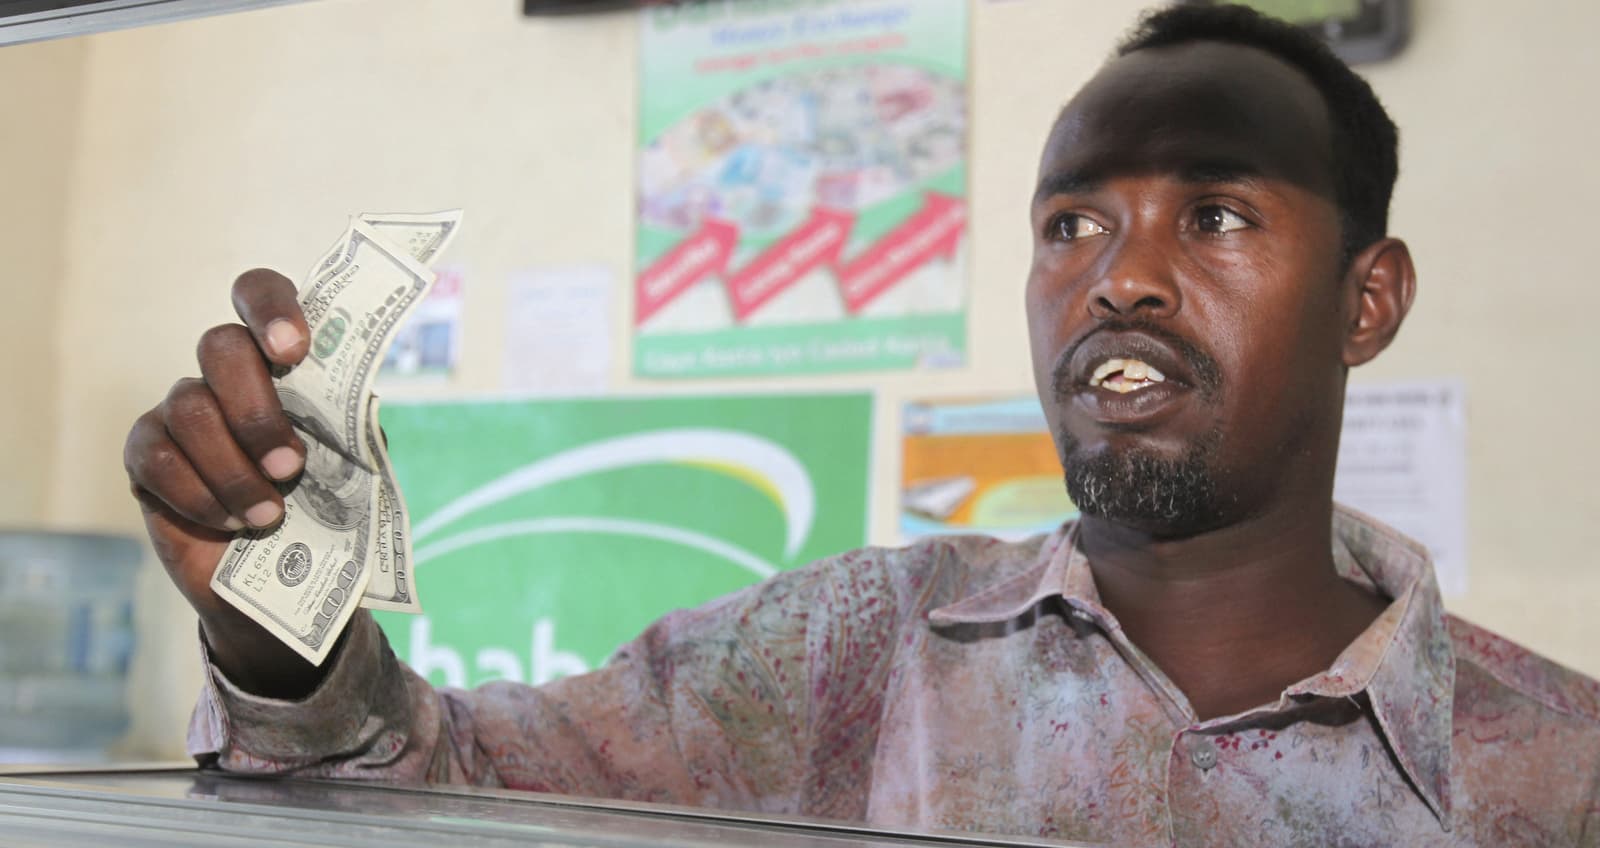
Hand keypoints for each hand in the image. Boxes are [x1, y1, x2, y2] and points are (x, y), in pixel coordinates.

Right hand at [124, 269, 326, 696]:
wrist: (286, 587)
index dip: (270, 309)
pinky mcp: (145, 453)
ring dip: (234, 469)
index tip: (292, 351)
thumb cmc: (326, 512)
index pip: (259, 295)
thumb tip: (352, 406)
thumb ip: (350, 427)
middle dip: (256, 410)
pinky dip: (198, 494)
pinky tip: (230, 523)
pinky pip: (155, 455)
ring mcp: (181, 409)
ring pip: (190, 409)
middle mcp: (226, 374)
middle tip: (290, 467)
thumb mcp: (355, 467)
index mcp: (282, 362)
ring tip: (269, 514)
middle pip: (219, 346)